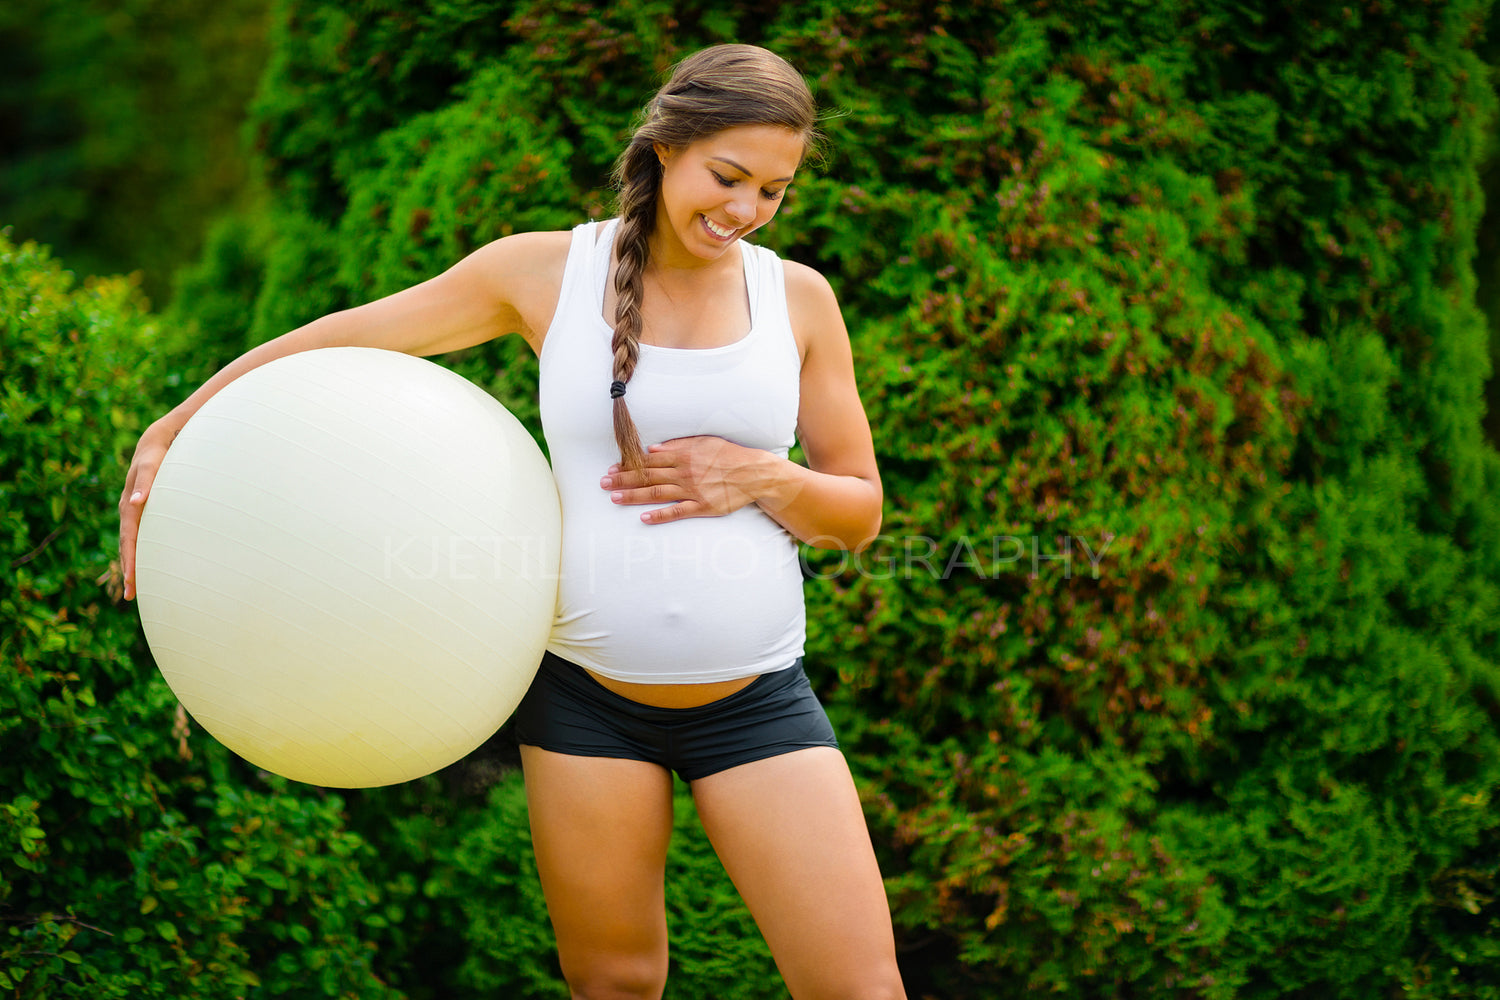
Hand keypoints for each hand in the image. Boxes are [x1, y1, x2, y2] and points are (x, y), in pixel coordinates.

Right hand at [117, 420, 178, 599]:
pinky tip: (146, 565)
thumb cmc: (158, 454)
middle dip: (129, 570)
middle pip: (127, 546)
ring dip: (132, 565)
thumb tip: (135, 501)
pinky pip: (139, 536)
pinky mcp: (144, 511)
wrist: (157, 443)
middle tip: (131, 595)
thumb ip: (146, 482)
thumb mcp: (152, 466)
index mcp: (131, 505)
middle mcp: (130, 511)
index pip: (130, 538)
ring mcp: (136, 512)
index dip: (131, 559)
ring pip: (131, 543)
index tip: (133, 579)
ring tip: (134, 590)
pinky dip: (139, 552)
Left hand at [600, 436, 765, 523]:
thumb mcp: (703, 442)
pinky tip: (643, 518)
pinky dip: (659, 515)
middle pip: (647, 476)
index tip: (611, 469)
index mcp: (682, 455)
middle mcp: (683, 472)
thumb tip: (653, 449)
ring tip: (614, 499)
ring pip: (656, 493)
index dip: (628, 465)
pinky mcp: (702, 507)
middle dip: (622, 480)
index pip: (648, 461)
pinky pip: (677, 512)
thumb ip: (677, 445)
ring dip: (633, 496)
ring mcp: (692, 490)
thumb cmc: (729, 455)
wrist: (753, 473)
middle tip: (602, 484)